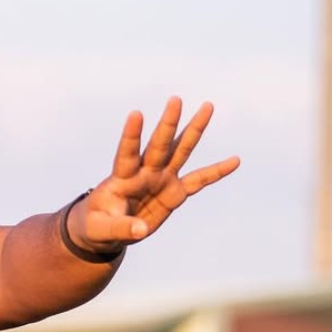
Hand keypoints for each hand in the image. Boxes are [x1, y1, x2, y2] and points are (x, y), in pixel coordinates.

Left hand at [68, 97, 240, 253]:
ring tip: (207, 106)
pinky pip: (199, 180)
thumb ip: (120, 228)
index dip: (131, 135)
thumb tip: (140, 230)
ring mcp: (160, 180)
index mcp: (121, 178)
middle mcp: (143, 173)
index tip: (136, 114)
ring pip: (180, 151)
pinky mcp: (174, 193)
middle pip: (158, 145)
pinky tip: (235, 160)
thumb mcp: (101, 230)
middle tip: (175, 99)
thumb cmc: (96, 226)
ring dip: (193, 130)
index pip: (126, 153)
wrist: (105, 231)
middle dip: (167, 124)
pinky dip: (216, 172)